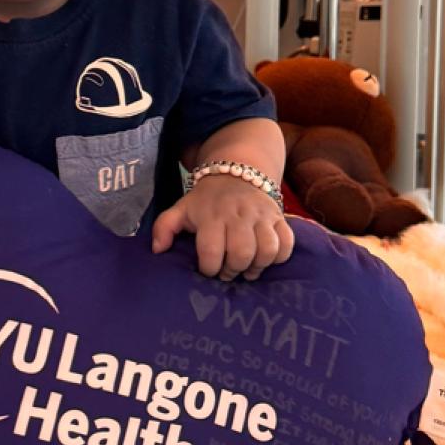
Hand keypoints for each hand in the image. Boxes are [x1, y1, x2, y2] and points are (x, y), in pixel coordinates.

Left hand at [152, 174, 294, 280]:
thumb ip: (163, 228)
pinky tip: (265, 259)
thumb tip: (157, 250)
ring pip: (267, 249)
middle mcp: (238, 215)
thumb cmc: (205, 200)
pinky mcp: (279, 217)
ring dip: (257, 266)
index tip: (207, 270)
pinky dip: (279, 256)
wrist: (236, 171)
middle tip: (227, 272)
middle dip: (233, 270)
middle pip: (242, 252)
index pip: (211, 251)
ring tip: (247, 270)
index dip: (209, 268)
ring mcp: (261, 215)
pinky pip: (287, 242)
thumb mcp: (180, 209)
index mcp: (212, 216)